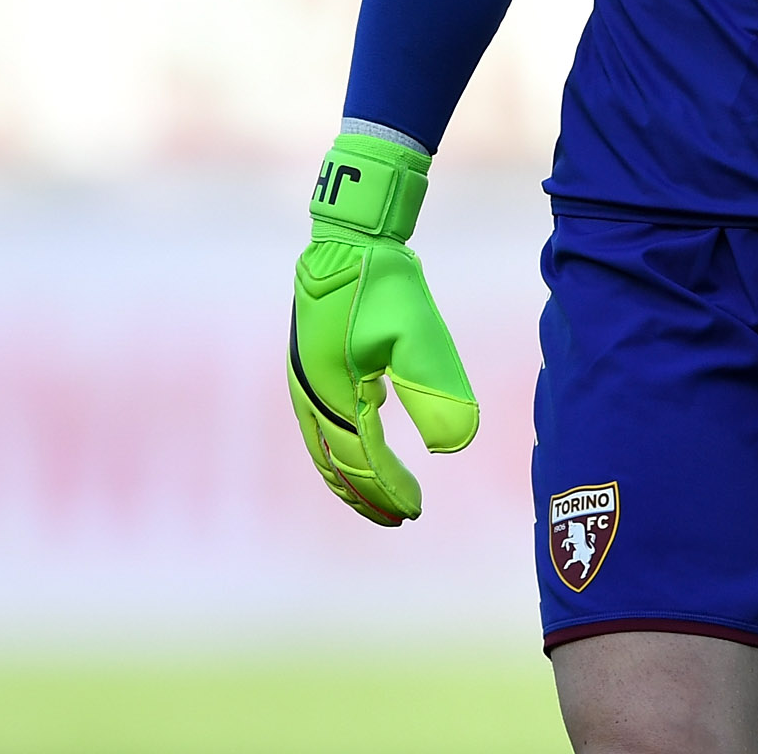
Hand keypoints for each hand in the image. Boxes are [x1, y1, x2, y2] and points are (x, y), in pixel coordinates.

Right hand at [288, 132, 478, 524]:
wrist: (350, 238)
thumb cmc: (386, 283)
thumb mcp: (420, 336)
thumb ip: (436, 392)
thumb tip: (454, 448)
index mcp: (334, 392)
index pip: (364, 459)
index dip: (390, 490)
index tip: (417, 512)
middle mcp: (310, 392)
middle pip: (336, 463)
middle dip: (367, 495)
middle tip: (400, 519)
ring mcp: (303, 379)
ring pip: (322, 447)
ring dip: (349, 476)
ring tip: (378, 497)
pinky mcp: (308, 364)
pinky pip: (318, 423)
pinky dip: (338, 448)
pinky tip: (363, 446)